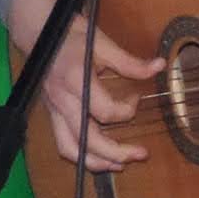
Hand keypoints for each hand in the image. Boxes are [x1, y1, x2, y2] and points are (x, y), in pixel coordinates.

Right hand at [9, 0, 162, 171]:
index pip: (104, 111)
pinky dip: (83, 156)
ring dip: (97, 162)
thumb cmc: (72, 36)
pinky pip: (64, 144)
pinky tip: (102, 158)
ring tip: (121, 164)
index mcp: (75, 81)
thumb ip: (130, 62)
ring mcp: (54, 110)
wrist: (39, 33)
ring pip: (70, 148)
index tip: (136, 99)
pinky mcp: (52, 115)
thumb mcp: (103, 44)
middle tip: (141, 154)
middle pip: (87, 139)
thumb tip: (159, 66)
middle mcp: (63, 100)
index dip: (126, 111)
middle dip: (116, 152)